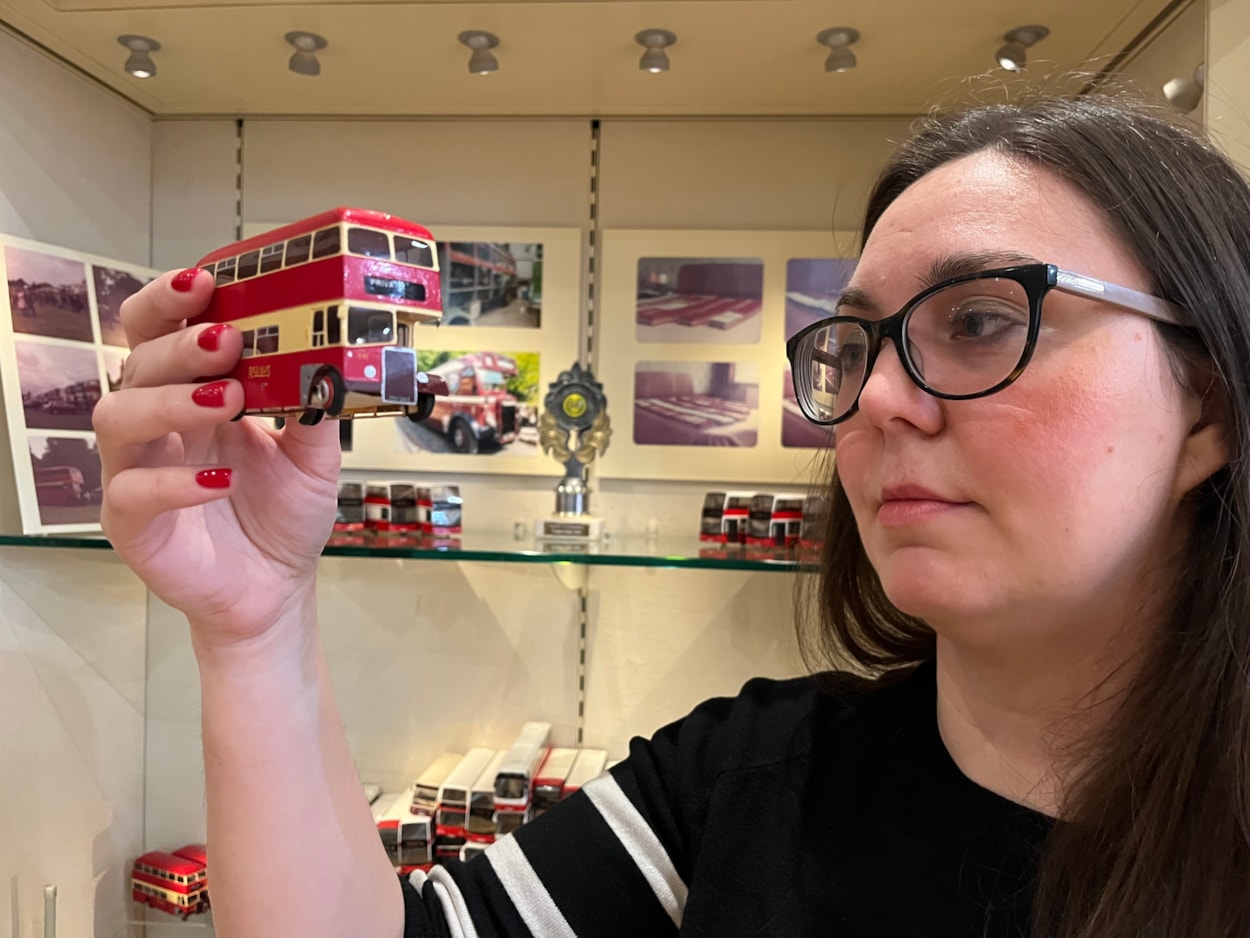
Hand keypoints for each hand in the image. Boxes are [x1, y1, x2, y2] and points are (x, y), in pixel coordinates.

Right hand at [93, 268, 341, 646]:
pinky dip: (174, 481)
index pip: (161, 332)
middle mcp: (158, 424)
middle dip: (179, 344)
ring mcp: (136, 470)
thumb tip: (335, 357)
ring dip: (172, 400)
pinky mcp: (131, 523)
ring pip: (120, 417)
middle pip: (138, 363)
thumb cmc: (283, 515)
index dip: (171, 302)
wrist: (277, 588)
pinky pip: (133, 492)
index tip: (205, 281)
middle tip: (226, 339)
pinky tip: (221, 479)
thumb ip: (317, 407)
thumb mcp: (316, 456)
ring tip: (228, 399)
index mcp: (193, 393)